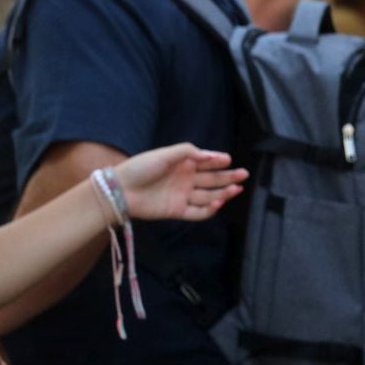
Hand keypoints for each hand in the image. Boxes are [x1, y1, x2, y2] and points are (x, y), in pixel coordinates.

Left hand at [112, 144, 249, 221]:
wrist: (121, 190)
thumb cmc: (140, 168)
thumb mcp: (164, 154)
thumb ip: (187, 152)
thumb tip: (210, 155)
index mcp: (182, 165)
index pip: (206, 163)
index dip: (218, 161)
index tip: (229, 159)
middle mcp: (185, 180)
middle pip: (211, 180)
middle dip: (228, 177)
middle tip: (243, 175)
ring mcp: (182, 196)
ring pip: (209, 196)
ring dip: (224, 193)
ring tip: (237, 189)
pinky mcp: (177, 211)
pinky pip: (198, 212)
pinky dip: (210, 209)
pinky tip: (218, 202)